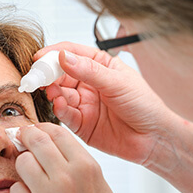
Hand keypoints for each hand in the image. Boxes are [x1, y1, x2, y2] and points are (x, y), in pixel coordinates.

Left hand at [10, 123, 147, 192]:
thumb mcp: (99, 184)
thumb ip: (75, 162)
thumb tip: (49, 144)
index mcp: (87, 167)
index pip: (57, 132)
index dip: (43, 127)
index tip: (37, 130)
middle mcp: (67, 178)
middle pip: (36, 140)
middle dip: (26, 136)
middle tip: (22, 138)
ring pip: (22, 162)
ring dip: (24, 165)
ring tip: (31, 175)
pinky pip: (16, 190)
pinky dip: (21, 192)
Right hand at [35, 42, 180, 164]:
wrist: (153, 139)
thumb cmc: (145, 106)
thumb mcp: (118, 83)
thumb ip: (89, 71)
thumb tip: (64, 58)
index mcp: (100, 67)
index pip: (72, 54)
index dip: (54, 54)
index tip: (39, 58)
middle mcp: (89, 84)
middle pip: (61, 74)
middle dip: (48, 75)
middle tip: (38, 77)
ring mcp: (84, 104)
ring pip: (60, 94)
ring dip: (53, 92)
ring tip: (53, 92)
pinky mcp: (81, 124)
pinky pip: (64, 114)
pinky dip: (59, 109)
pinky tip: (60, 105)